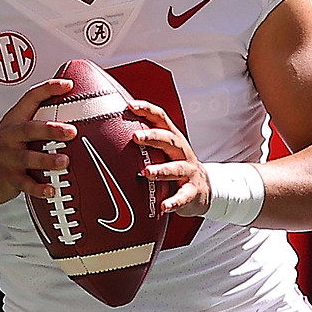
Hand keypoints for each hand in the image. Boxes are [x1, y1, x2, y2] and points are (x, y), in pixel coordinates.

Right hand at [0, 79, 76, 208]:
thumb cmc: (6, 148)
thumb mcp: (18, 129)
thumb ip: (39, 119)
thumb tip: (75, 109)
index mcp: (15, 120)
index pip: (31, 98)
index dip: (48, 89)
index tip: (68, 84)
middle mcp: (10, 136)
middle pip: (29, 129)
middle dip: (51, 129)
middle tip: (71, 131)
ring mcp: (8, 157)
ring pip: (27, 158)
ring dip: (47, 160)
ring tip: (64, 161)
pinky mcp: (8, 177)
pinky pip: (24, 184)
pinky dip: (38, 188)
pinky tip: (52, 190)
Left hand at [130, 100, 210, 217]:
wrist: (203, 190)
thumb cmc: (175, 166)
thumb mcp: (163, 151)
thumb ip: (144, 142)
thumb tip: (109, 131)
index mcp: (172, 139)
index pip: (161, 119)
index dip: (147, 110)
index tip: (130, 105)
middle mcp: (182, 152)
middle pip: (169, 140)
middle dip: (153, 137)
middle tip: (135, 136)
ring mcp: (189, 172)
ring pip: (176, 168)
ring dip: (162, 170)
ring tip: (147, 172)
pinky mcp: (192, 192)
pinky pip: (183, 197)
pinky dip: (174, 201)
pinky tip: (164, 206)